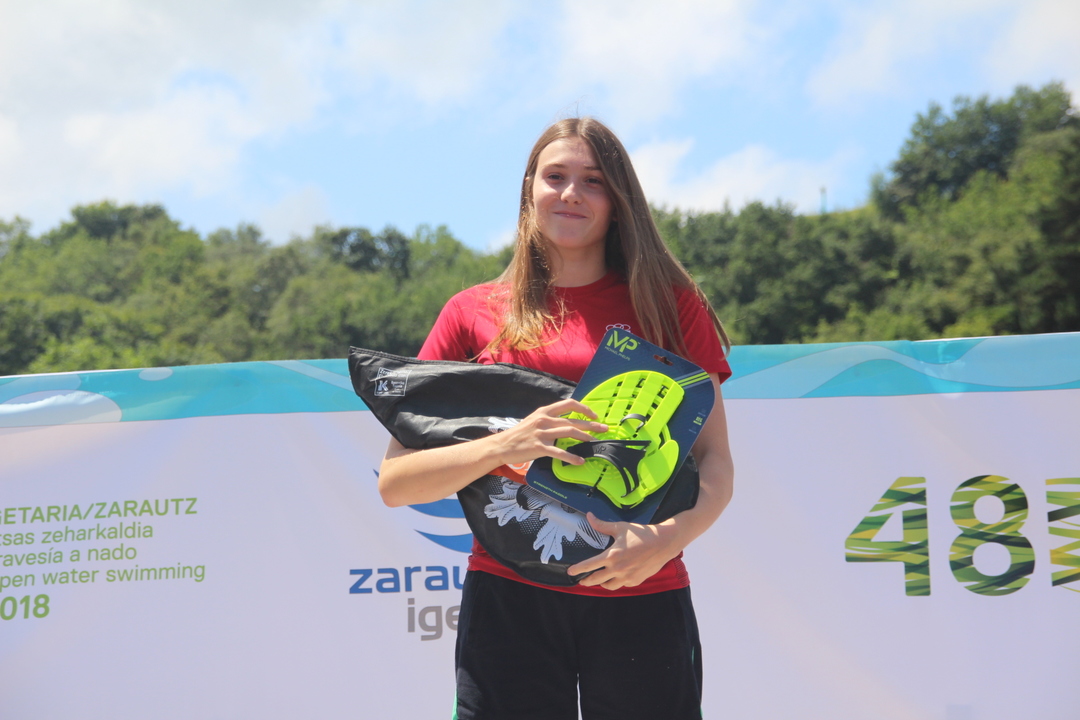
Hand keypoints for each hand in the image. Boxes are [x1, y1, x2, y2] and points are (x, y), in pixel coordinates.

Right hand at [490, 398, 607, 467]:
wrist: (502, 445)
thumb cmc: (519, 434)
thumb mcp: (534, 420)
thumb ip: (549, 419)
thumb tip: (566, 423)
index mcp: (544, 411)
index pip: (569, 404)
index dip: (584, 408)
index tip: (594, 415)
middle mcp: (544, 420)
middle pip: (573, 420)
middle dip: (591, 425)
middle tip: (604, 428)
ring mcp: (542, 433)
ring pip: (569, 432)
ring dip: (585, 438)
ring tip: (595, 443)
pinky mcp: (539, 447)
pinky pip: (559, 452)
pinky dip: (571, 457)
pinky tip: (580, 461)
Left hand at [566, 513, 681, 590]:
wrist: (663, 544)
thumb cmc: (641, 534)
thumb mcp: (620, 527)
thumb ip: (602, 525)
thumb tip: (589, 517)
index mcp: (612, 556)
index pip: (589, 565)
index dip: (578, 569)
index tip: (570, 572)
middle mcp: (618, 569)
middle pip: (596, 580)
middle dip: (586, 581)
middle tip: (581, 581)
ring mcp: (627, 577)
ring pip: (609, 586)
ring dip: (602, 583)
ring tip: (598, 580)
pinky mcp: (636, 581)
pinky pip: (622, 584)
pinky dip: (617, 582)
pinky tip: (616, 577)